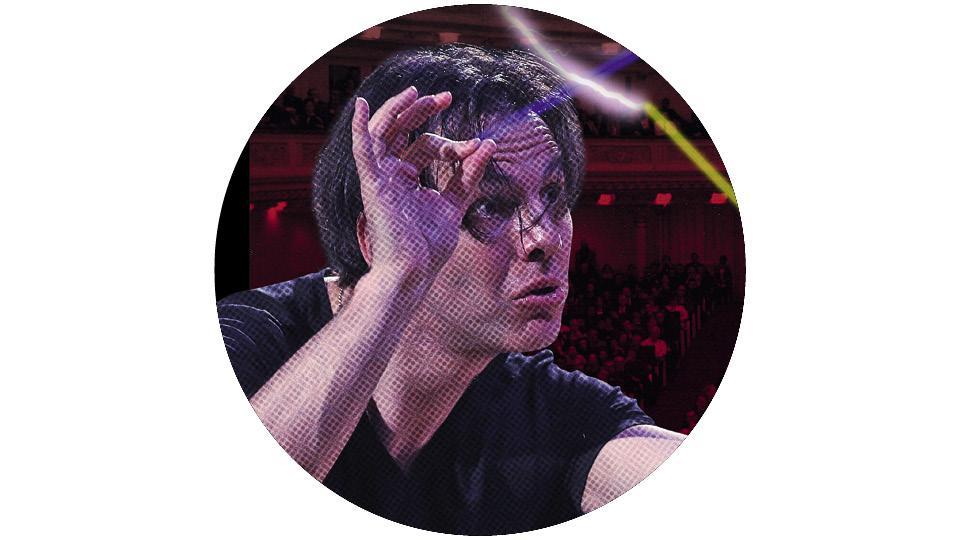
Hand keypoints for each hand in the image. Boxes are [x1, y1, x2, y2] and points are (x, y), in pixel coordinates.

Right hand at [351, 86, 495, 282]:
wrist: (414, 273)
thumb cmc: (428, 248)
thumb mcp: (455, 204)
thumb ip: (469, 175)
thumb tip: (488, 143)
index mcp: (408, 179)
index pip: (428, 146)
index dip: (454, 143)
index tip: (477, 147)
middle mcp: (392, 174)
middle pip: (403, 130)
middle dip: (423, 111)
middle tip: (446, 97)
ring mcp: (380, 178)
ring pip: (383, 132)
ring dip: (398, 109)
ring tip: (416, 93)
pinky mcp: (373, 184)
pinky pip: (362, 150)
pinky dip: (360, 127)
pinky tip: (361, 105)